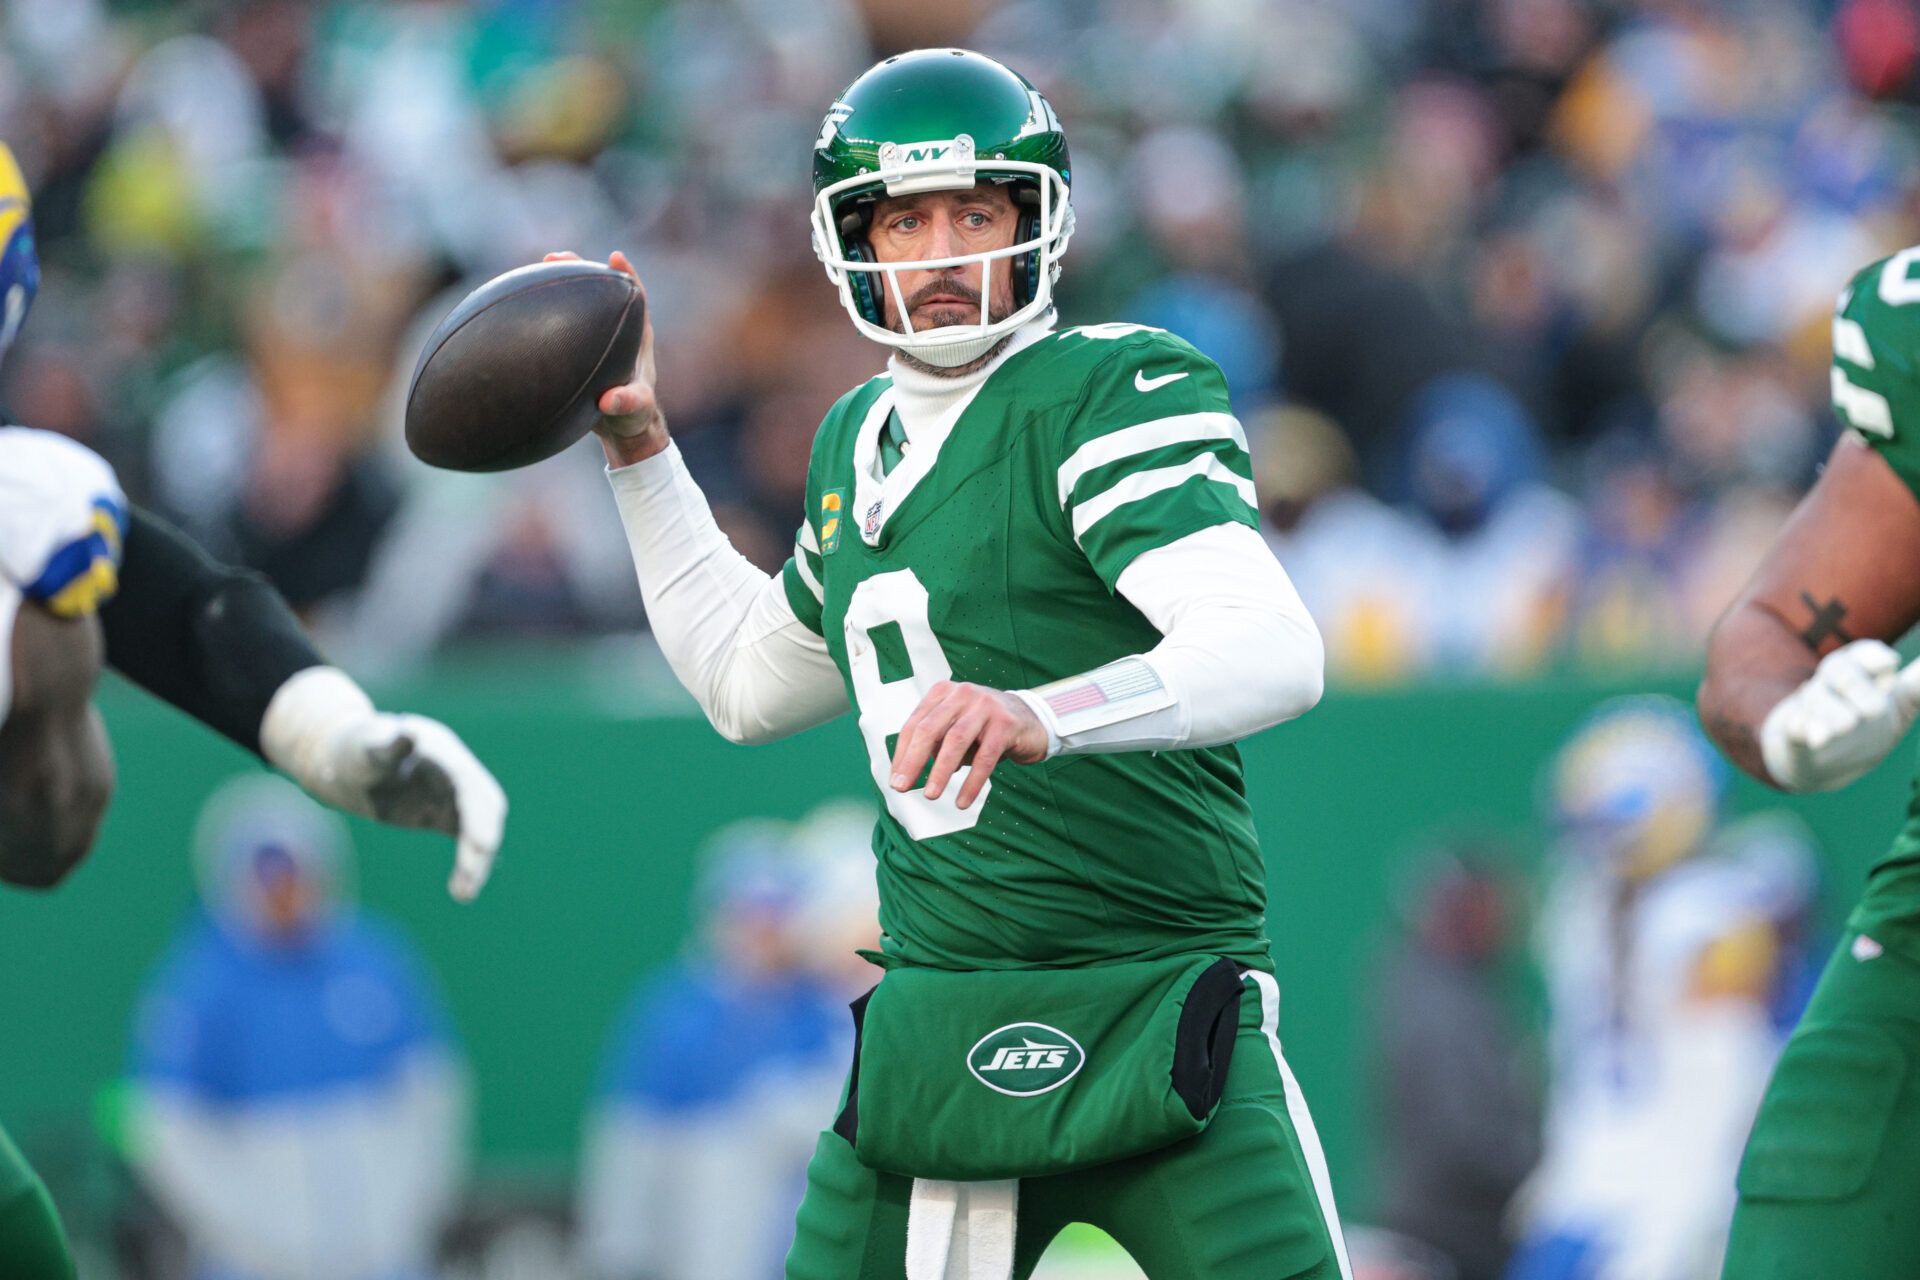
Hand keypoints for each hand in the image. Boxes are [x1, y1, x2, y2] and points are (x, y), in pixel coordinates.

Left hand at [308, 712, 507, 901]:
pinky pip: (466, 839)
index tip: (481, 845)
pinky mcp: (444, 813)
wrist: (343, 763)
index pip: (469, 782)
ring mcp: (452, 792)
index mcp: (439, 748)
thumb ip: (385, 745)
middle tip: (469, 878)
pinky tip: (462, 890)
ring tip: (462, 895)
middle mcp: (454, 770)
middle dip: (482, 841)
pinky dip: (469, 864)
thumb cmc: (351, 750)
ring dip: (478, 860)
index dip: (478, 813)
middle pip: (486, 806)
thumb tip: (407, 736)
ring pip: (480, 826)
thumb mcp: (363, 746)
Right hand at [543, 249, 664, 465]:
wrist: (620, 427)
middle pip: (600, 288)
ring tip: (536, 267)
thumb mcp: (634, 411)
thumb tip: (609, 401)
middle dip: (581, 268)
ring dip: (559, 282)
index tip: (614, 257)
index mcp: (637, 336)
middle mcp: (617, 329)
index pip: (635, 296)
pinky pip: (560, 321)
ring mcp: (596, 335)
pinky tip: (518, 306)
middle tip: (556, 256)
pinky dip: (544, 310)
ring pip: (578, 301)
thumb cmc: (633, 416)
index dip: (626, 274)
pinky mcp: (577, 346)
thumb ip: (628, 403)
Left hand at [888, 682, 1049, 809]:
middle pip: (930, 729)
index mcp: (944, 693)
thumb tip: (907, 772)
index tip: (895, 779)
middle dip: (913, 761)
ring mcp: (985, 706)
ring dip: (940, 772)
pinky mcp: (1006, 723)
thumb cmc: (985, 728)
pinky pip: (985, 757)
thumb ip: (934, 743)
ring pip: (955, 741)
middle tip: (902, 787)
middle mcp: (962, 694)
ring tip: (930, 795)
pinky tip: (963, 801)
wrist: (1031, 720)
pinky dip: (972, 782)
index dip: (902, 754)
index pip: (915, 724)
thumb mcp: (956, 729)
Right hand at [1760, 639, 1919, 791]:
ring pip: (1816, 698)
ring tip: (1847, 726)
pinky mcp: (1795, 736)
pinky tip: (1818, 739)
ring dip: (1832, 711)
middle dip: (1856, 685)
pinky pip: (1794, 726)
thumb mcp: (1901, 705)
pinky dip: (1803, 729)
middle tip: (1876, 711)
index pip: (1862, 653)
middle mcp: (1831, 685)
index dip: (1874, 656)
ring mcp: (1811, 710)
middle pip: (1838, 670)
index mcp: (1860, 672)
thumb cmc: (1869, 726)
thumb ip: (1917, 684)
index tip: (1892, 664)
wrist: (1825, 763)